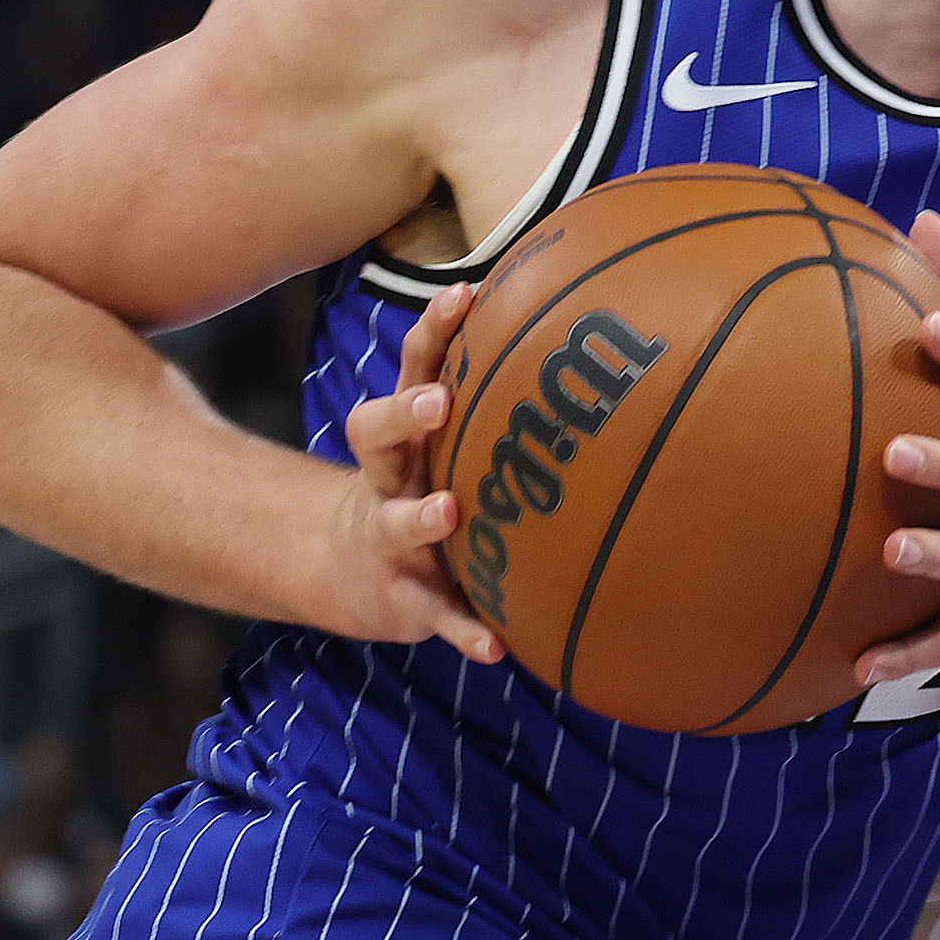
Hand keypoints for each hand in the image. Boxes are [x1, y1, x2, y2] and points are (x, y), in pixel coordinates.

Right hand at [314, 282, 501, 662]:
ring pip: (393, 522)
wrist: (351, 572)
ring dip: (419, 517)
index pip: (413, 368)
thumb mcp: (443, 445)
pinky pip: (431, 615)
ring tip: (447, 511)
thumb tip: (588, 328)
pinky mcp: (402, 599)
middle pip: (375, 432)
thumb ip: (497, 402)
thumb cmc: (422, 488)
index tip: (464, 292)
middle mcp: (389, 479)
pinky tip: (496, 647)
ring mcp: (388, 539)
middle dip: (404, 414)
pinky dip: (461, 630)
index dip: (432, 330)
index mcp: (407, 435)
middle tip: (438, 400)